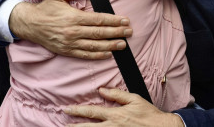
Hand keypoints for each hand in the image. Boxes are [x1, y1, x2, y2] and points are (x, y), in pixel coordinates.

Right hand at [9, 0, 131, 59]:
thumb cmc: (46, 8)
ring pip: (95, 45)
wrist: (30, 24)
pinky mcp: (66, 50)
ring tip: (123, 44)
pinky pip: (85, 54)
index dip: (114, 21)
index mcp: (74, 17)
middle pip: (100, 33)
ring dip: (111, 45)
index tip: (125, 21)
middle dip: (117, 33)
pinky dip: (97, 55)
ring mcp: (70, 42)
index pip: (99, 19)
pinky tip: (107, 54)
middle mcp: (73, 31)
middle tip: (129, 32)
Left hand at [64, 88, 184, 126]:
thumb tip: (102, 90)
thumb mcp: (134, 99)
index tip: (66, 109)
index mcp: (115, 115)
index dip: (77, 110)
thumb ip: (117, 94)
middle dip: (75, 126)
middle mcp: (113, 126)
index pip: (91, 112)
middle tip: (63, 124)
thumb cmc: (149, 114)